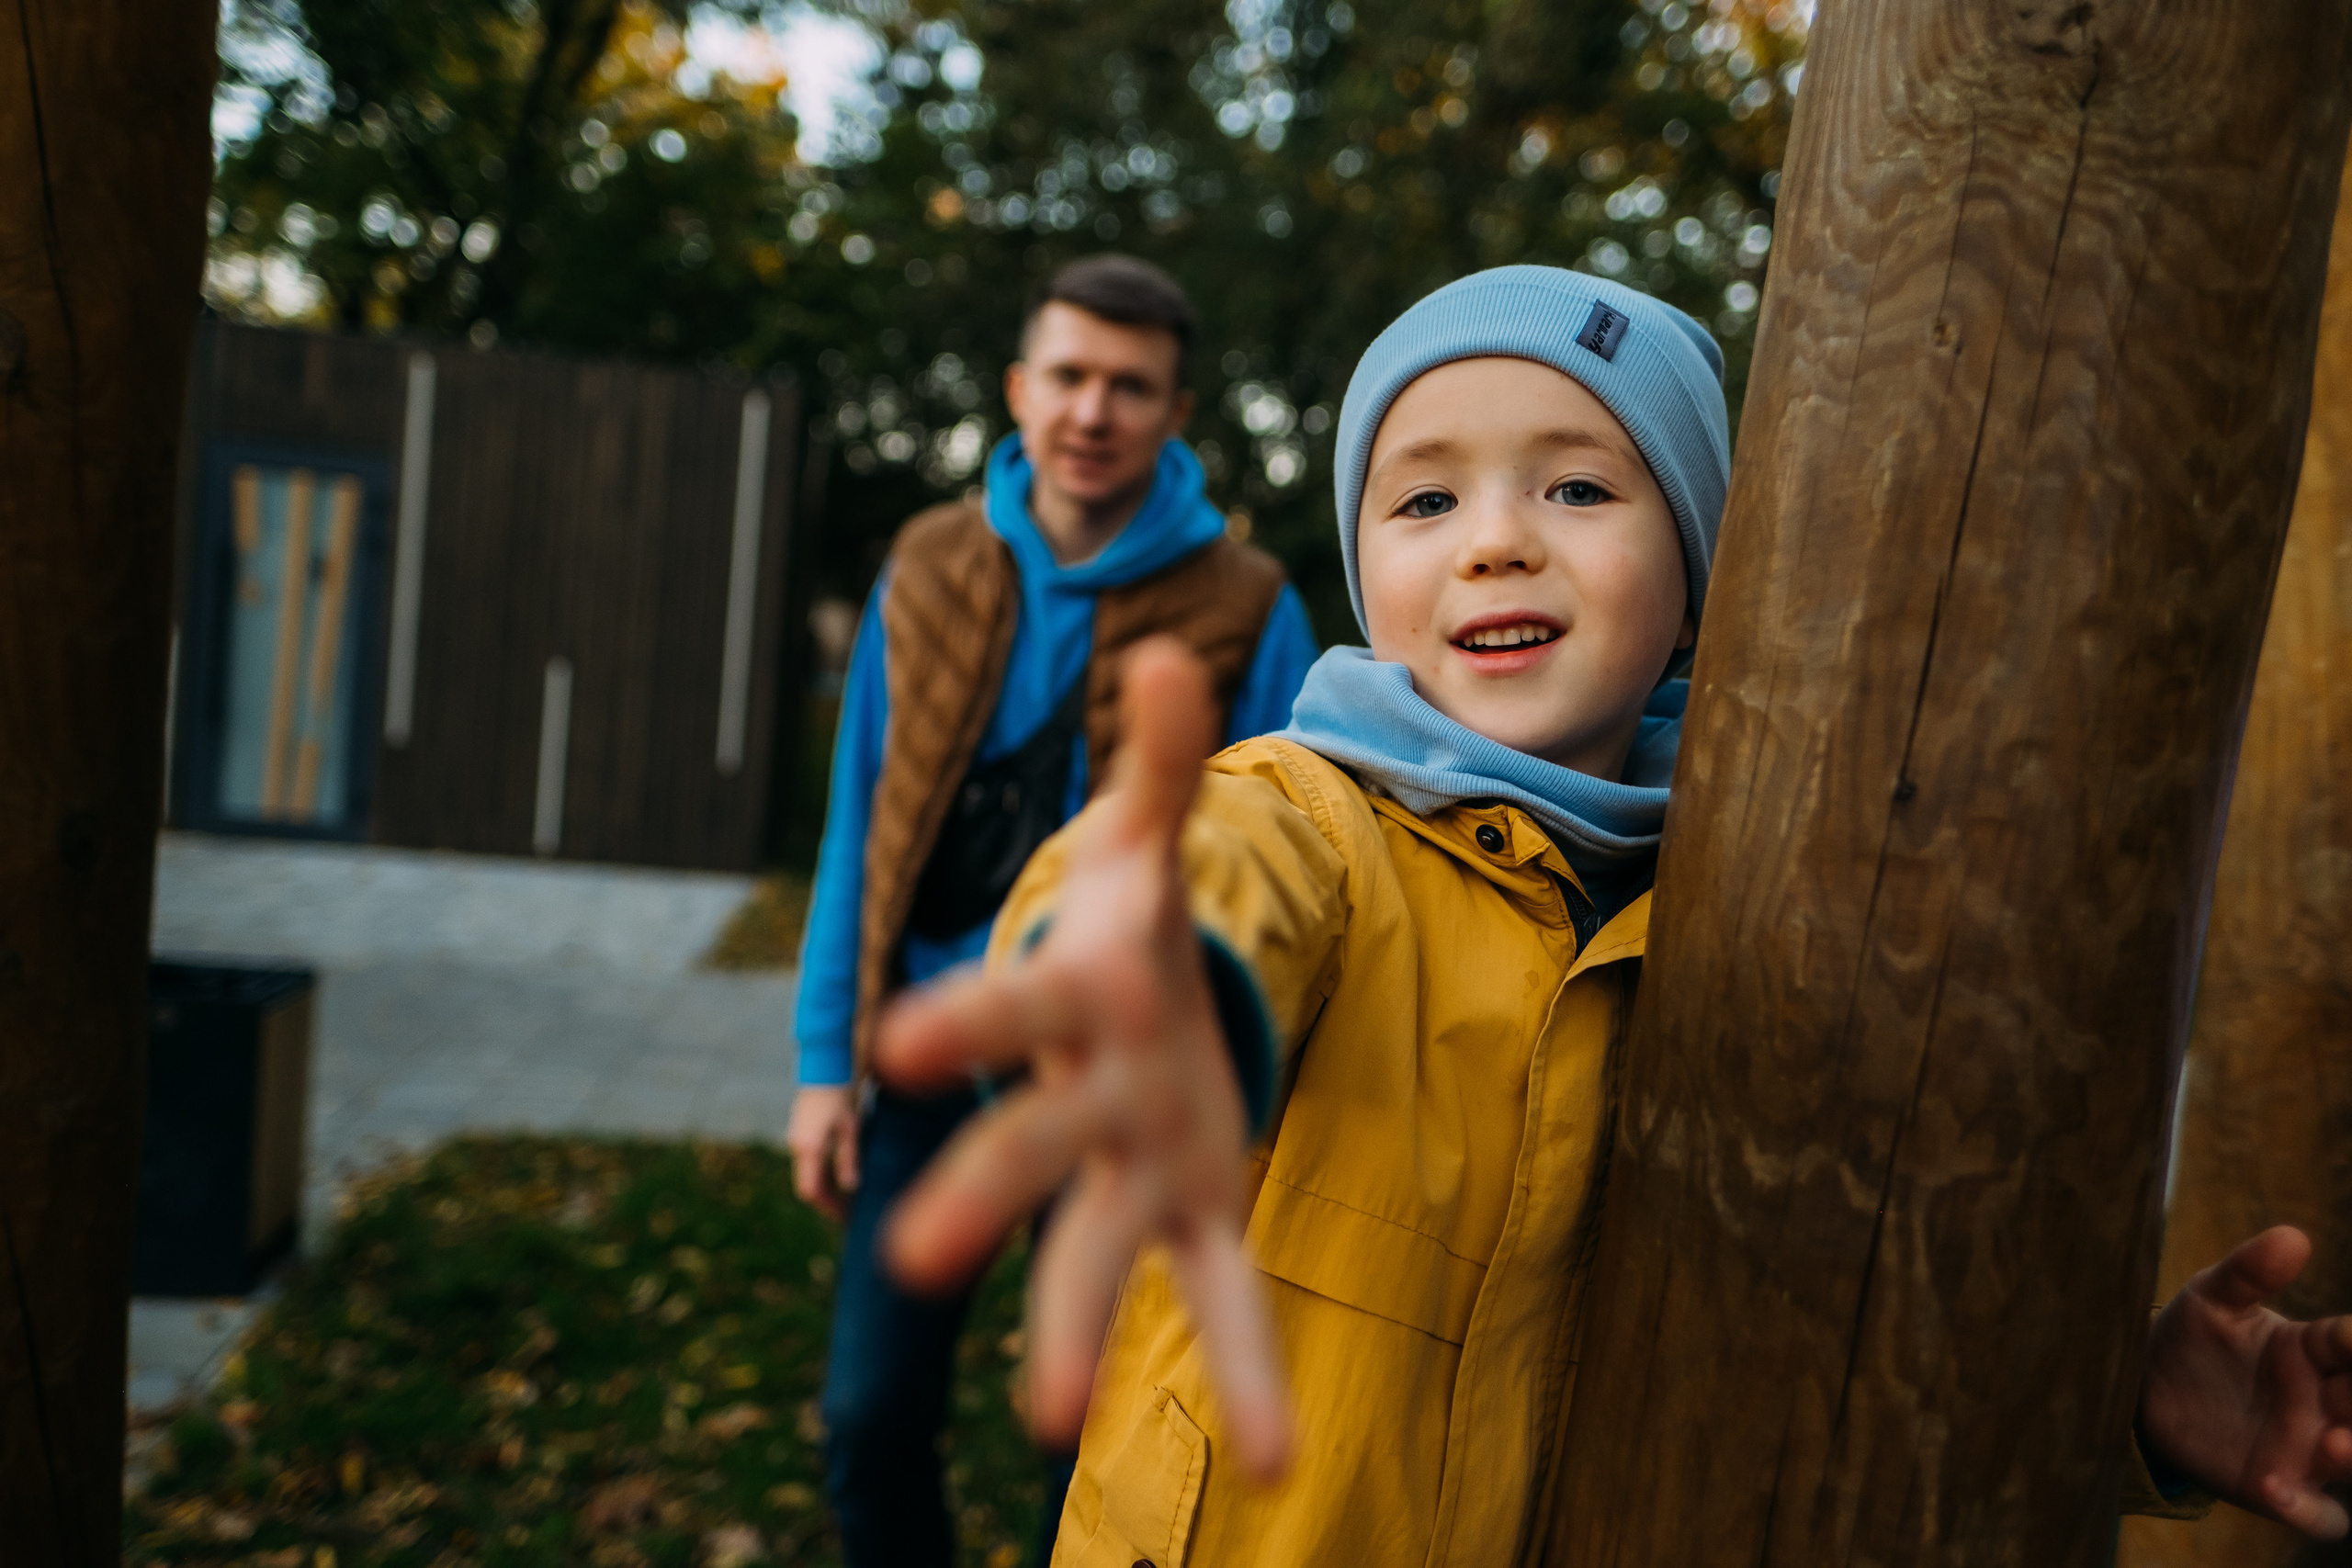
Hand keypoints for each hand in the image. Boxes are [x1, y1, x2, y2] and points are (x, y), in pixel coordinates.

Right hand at [786, 1083, 860, 1221]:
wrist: (824, 1070)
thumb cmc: (841, 1097)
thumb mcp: (850, 1129)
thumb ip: (848, 1159)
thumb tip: (851, 1188)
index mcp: (810, 1148)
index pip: (812, 1190)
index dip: (827, 1207)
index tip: (844, 1217)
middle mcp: (798, 1147)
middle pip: (807, 1186)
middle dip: (826, 1202)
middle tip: (847, 1213)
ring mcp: (796, 1140)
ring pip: (807, 1174)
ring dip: (824, 1188)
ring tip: (846, 1199)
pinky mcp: (800, 1134)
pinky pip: (807, 1163)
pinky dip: (821, 1174)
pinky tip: (838, 1177)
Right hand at [874, 638, 1292, 1482]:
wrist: (1141, 999)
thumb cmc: (1134, 914)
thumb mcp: (1152, 834)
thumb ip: (1164, 760)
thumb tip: (1170, 658)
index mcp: (1084, 1000)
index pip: (1019, 1009)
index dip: (967, 1020)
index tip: (901, 1047)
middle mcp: (1090, 1097)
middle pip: (1029, 1145)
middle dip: (979, 1192)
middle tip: (910, 1258)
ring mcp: (1137, 1166)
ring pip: (1093, 1249)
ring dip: (1063, 1327)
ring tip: (1044, 1422)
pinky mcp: (1197, 1207)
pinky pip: (1221, 1296)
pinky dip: (1248, 1372)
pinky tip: (1275, 1466)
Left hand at [2139, 1225, 2351, 1536]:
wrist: (2144, 1385)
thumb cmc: (2191, 1336)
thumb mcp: (2210, 1298)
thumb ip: (2248, 1272)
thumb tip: (2292, 1237)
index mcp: (2311, 1351)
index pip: (2351, 1344)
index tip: (2351, 1335)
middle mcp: (2321, 1401)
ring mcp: (2305, 1447)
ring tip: (2334, 1444)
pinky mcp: (2277, 1488)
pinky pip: (2317, 1514)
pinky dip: (2309, 1510)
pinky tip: (2274, 1489)